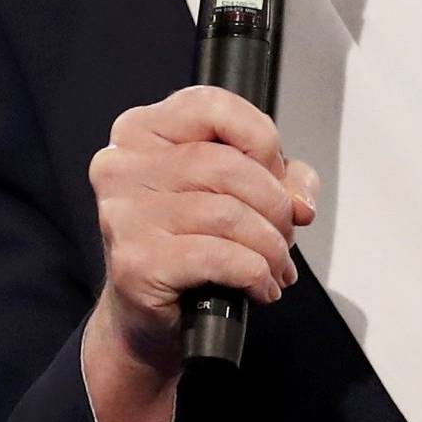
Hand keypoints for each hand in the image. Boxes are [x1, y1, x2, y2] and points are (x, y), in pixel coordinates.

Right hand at [87, 86, 316, 381]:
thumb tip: (299, 197)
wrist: (145, 316)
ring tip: (276, 265)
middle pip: (227, 165)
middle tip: (284, 235)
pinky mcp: (136, 262)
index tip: (276, 175)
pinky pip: (218, 256)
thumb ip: (278, 177)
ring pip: (228, 214)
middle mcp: (122, 165)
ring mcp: (124, 214)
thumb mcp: (234, 193)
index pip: (211, 106)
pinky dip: (254, 273)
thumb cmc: (186, 243)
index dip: (261, 140)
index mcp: (141, 131)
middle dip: (275, 205)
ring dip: (270, 246)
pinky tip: (259, 285)